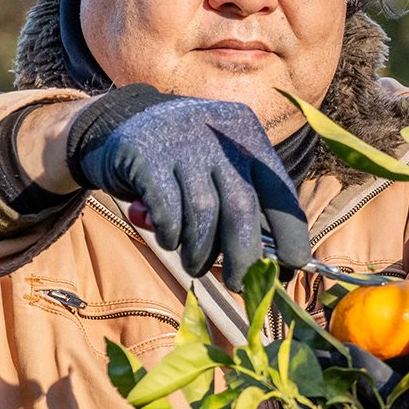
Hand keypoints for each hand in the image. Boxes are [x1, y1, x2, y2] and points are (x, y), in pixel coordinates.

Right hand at [67, 87, 313, 288]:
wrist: (117, 124)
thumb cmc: (184, 163)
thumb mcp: (221, 169)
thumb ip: (247, 204)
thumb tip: (275, 263)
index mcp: (250, 137)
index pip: (281, 192)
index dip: (291, 235)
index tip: (291, 268)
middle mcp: (220, 136)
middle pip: (242, 208)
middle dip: (243, 256)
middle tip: (239, 284)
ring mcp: (182, 142)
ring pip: (203, 213)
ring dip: (201, 252)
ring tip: (195, 265)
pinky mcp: (146, 154)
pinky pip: (167, 210)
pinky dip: (171, 235)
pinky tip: (169, 240)